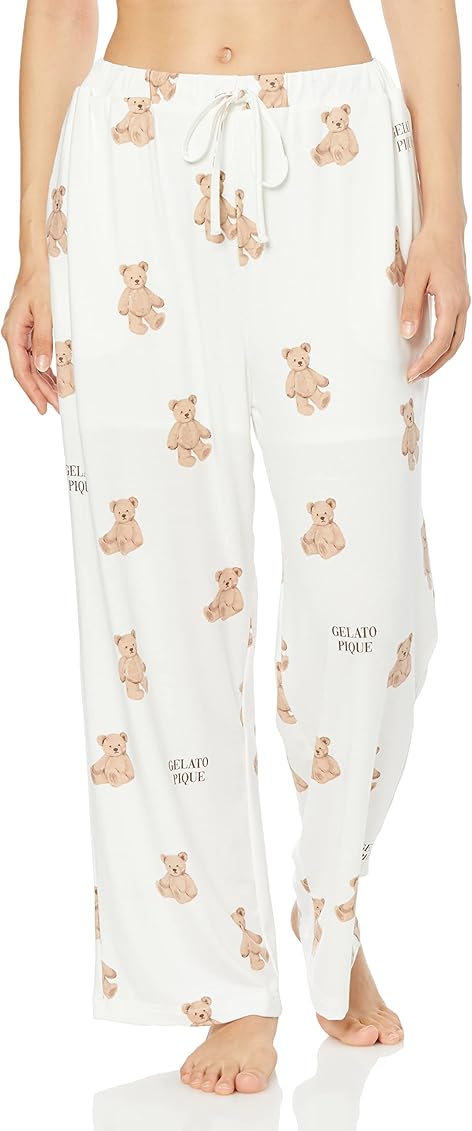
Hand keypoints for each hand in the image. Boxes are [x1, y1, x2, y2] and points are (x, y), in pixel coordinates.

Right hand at [2, 259, 58, 412]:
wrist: (37, 262)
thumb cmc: (39, 281)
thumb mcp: (44, 310)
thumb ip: (43, 338)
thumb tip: (43, 365)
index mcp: (13, 332)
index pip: (21, 370)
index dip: (32, 391)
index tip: (42, 407)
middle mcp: (14, 335)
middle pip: (26, 371)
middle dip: (41, 391)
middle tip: (55, 408)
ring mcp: (21, 333)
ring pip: (31, 365)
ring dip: (44, 382)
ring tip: (57, 398)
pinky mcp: (29, 330)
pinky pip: (35, 355)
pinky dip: (45, 369)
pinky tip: (54, 379)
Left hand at [400, 224, 469, 380]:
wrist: (445, 228)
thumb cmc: (429, 248)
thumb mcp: (414, 276)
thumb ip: (411, 306)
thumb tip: (408, 333)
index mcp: (452, 302)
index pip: (441, 342)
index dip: (427, 361)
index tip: (412, 372)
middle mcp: (462, 305)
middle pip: (452, 346)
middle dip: (434, 365)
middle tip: (415, 377)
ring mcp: (463, 302)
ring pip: (456, 339)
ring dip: (441, 357)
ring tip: (423, 368)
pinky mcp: (459, 299)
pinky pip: (456, 329)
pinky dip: (445, 344)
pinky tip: (433, 348)